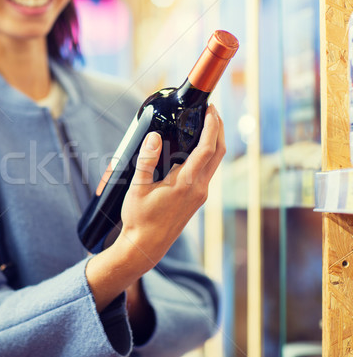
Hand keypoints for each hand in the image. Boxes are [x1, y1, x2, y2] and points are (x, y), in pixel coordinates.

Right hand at [119, 104, 225, 272]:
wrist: (146, 246)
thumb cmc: (139, 220)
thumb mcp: (137, 188)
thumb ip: (146, 161)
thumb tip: (155, 137)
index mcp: (185, 184)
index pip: (207, 149)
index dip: (212, 126)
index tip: (210, 110)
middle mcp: (199, 189)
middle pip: (218, 153)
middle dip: (219, 129)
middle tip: (211, 111)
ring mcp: (200, 195)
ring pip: (215, 162)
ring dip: (213, 141)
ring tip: (203, 124)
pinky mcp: (197, 199)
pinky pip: (207, 171)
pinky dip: (206, 154)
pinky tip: (194, 148)